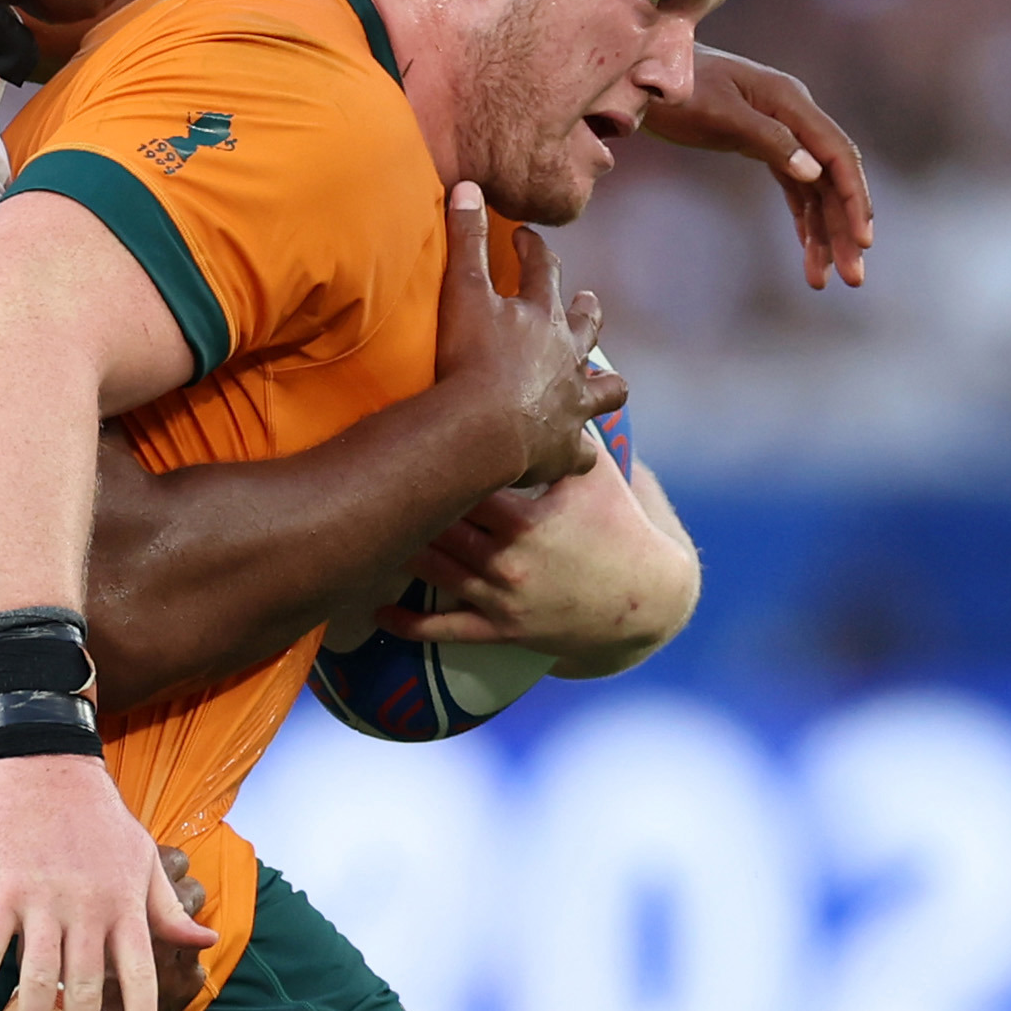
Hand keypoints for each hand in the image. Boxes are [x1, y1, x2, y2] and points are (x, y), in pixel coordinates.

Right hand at [0, 753, 217, 1010]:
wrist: (45, 760)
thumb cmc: (95, 813)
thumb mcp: (142, 856)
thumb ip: (168, 907)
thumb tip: (205, 942)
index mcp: (123, 903)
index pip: (137, 971)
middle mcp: (87, 907)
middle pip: (83, 987)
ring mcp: (42, 899)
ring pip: (37, 976)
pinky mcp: (0, 888)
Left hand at [388, 448, 702, 676]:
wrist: (646, 601)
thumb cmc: (619, 529)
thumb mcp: (597, 478)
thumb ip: (564, 436)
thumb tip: (545, 379)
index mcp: (531, 518)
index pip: (469, 484)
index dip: (436, 463)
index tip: (404, 442)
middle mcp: (511, 559)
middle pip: (441, 524)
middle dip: (409, 503)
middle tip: (368, 481)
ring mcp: (502, 598)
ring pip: (434, 572)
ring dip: (397, 551)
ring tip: (363, 529)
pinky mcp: (499, 631)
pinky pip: (444, 630)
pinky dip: (407, 623)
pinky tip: (375, 608)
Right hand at [429, 184, 612, 491]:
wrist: (481, 427)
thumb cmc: (469, 359)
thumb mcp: (461, 292)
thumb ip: (464, 239)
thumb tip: (468, 184)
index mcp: (543, 316)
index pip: (541, 270)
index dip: (533, 251)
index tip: (525, 239)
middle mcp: (566, 357)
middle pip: (586, 326)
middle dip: (586, 311)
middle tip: (585, 301)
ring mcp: (572, 404)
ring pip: (605, 389)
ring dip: (604, 384)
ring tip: (603, 384)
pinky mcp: (564, 448)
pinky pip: (580, 453)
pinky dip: (578, 453)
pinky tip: (574, 455)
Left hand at [644, 50, 873, 290]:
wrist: (645, 71)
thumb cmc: (677, 87)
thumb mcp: (719, 113)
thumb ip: (767, 138)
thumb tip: (813, 172)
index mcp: (791, 101)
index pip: (838, 155)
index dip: (854, 199)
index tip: (862, 240)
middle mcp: (795, 116)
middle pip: (833, 179)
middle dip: (844, 229)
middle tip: (853, 278)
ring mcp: (782, 131)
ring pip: (815, 189)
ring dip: (823, 234)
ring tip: (823, 279)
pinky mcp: (763, 145)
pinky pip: (794, 189)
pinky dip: (802, 220)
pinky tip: (808, 252)